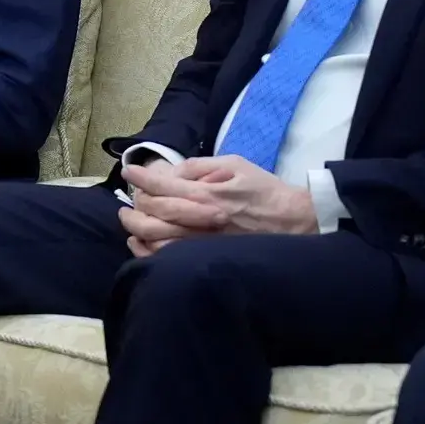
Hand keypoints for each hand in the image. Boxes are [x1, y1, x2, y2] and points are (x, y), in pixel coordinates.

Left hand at [120, 155, 316, 257]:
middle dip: (135, 205)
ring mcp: (204, 243)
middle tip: (128, 201)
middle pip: (153, 214)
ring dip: (138, 229)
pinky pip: (171, 259)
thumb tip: (172, 172)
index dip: (141, 178)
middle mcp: (201, 220)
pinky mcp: (209, 257)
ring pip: (157, 239)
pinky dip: (151, 251)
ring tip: (131, 221)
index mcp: (207, 194)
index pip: (162, 186)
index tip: (129, 172)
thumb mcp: (234, 164)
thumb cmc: (265, 189)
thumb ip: (199, 166)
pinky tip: (143, 244)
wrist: (296, 220)